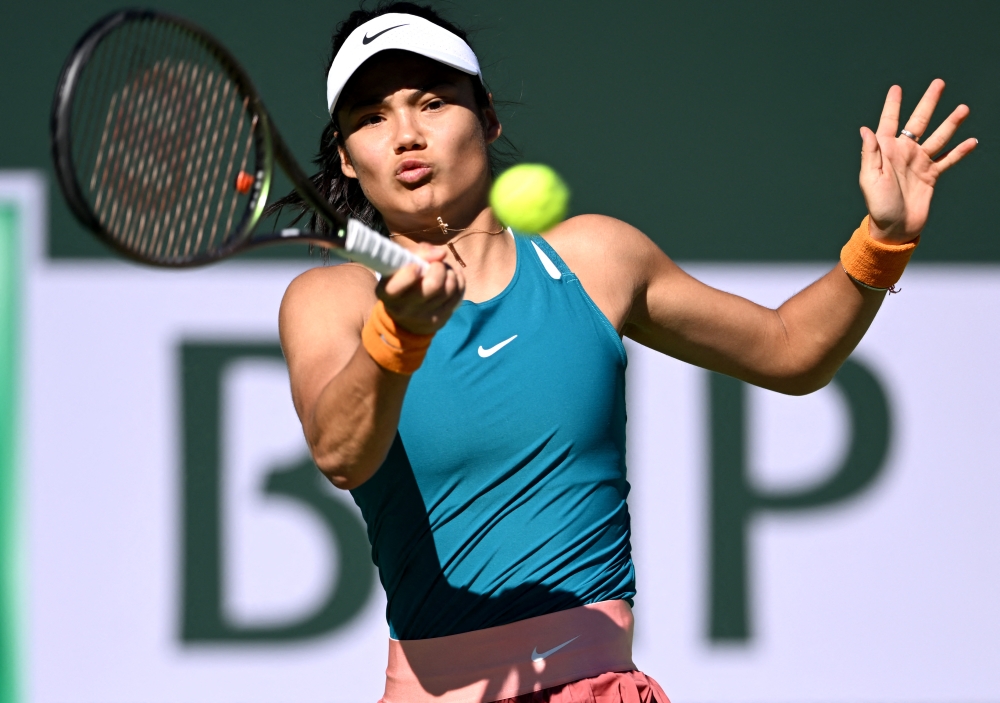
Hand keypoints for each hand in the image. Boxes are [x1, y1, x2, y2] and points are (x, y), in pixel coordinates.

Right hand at [377, 243, 464, 334]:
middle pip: (434, 285)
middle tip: (436, 264)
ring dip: (451, 273)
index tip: (417, 266)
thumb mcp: (401, 265)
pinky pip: (458, 295)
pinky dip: (459, 281)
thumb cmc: (403, 281)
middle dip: (439, 267)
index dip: (410, 273)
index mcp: (388, 292)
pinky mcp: (440, 320)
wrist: (405, 317)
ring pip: (449, 288)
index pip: (398, 285)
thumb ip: (418, 253)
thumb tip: (441, 254)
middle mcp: (404, 308)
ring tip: (444, 270)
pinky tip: (452, 277)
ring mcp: (424, 316)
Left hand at [859, 79, 976, 243]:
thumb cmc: (878, 206)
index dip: (893, 105)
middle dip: (929, 102)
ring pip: (939, 137)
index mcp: (886, 151)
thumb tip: (865, 129)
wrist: (895, 228)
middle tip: (939, 83)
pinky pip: (948, 159)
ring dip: (951, 123)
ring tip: (964, 108)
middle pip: (919, 122)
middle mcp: (904, 153)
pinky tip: (972, 141)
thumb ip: (871, 153)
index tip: (896, 88)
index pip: (889, 122)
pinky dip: (960, 151)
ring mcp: (919, 163)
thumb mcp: (870, 179)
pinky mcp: (931, 175)